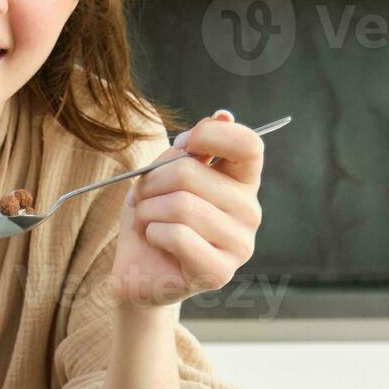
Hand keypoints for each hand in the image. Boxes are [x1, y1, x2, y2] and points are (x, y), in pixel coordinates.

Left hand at [112, 110, 264, 307]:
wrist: (138, 269)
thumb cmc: (154, 216)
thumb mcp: (163, 173)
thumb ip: (189, 148)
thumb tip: (222, 115)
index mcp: (242, 182)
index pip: (248, 145)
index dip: (211, 135)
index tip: (185, 145)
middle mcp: (250, 212)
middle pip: (192, 173)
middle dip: (152, 181)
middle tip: (144, 196)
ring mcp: (240, 244)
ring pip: (180, 205)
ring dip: (148, 210)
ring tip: (148, 220)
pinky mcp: (219, 272)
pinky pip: (176, 235)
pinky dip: (152, 233)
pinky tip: (155, 242)